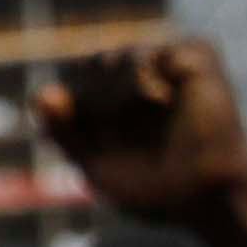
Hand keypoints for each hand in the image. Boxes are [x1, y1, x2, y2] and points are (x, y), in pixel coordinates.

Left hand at [37, 39, 246, 222]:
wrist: (205, 197)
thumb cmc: (153, 190)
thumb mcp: (96, 167)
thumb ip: (65, 134)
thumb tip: (41, 94)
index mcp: (110, 102)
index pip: (75, 83)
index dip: (75, 106)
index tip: (92, 138)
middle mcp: (137, 80)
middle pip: (94, 64)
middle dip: (98, 97)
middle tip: (118, 127)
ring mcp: (168, 68)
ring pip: (125, 55)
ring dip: (125, 86)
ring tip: (149, 109)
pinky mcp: (200, 61)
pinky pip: (170, 49)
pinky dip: (159, 73)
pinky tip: (165, 98)